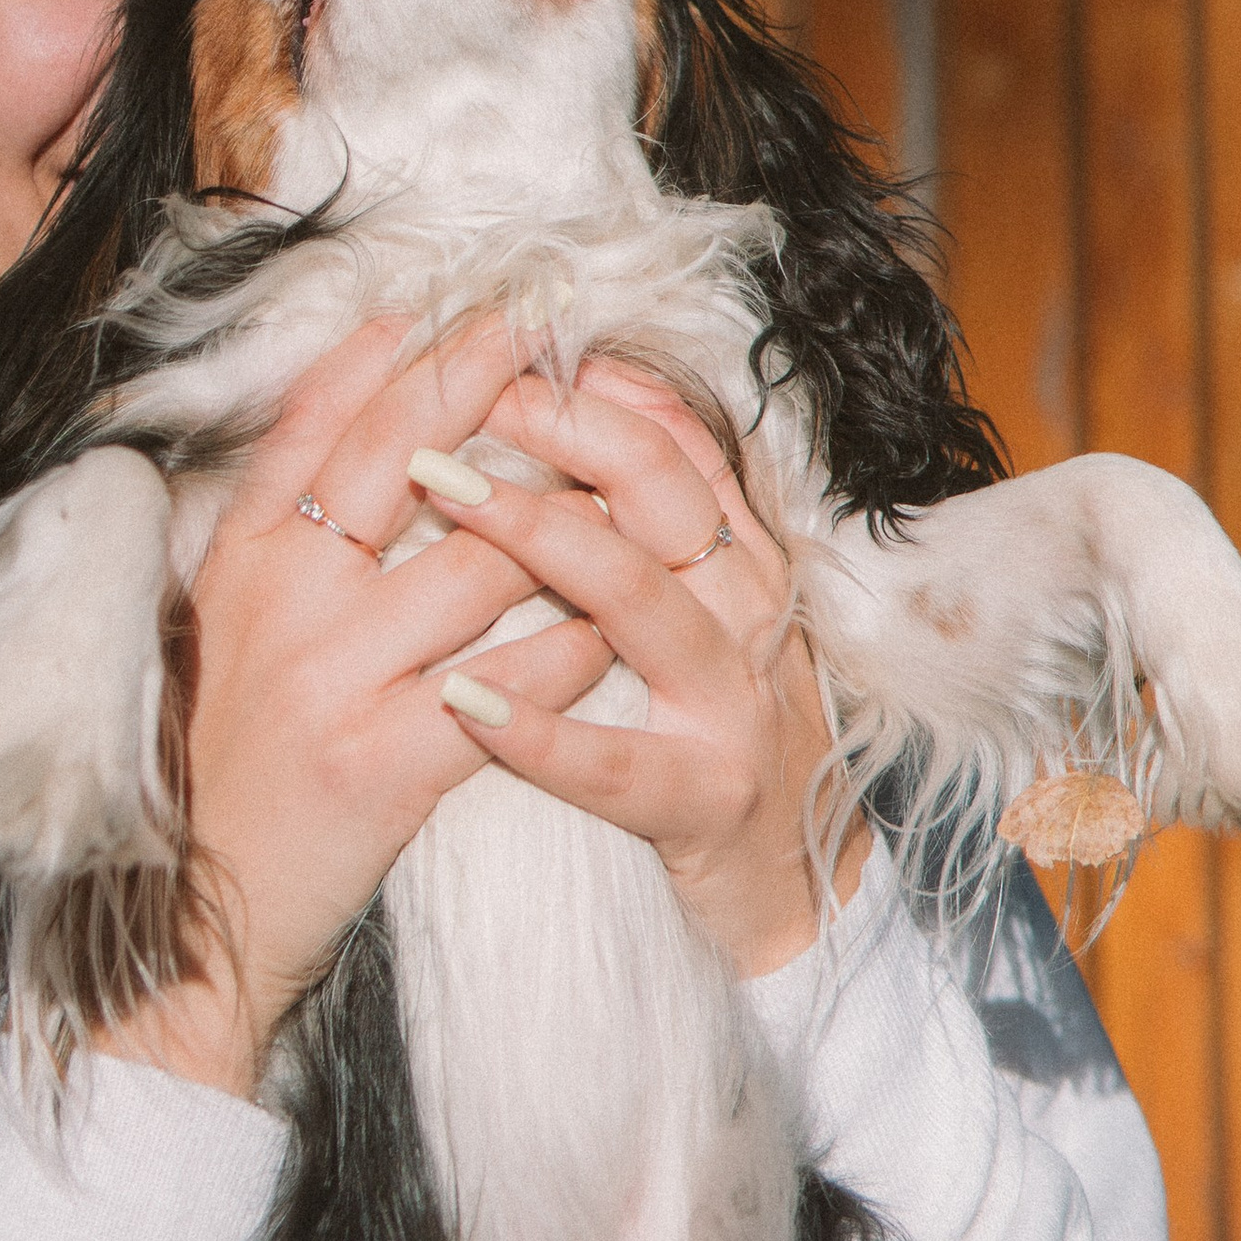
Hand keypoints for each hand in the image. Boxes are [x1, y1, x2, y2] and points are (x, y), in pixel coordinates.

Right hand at [102, 314, 610, 1097]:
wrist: (192, 922)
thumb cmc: (223, 767)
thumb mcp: (226, 629)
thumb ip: (281, 537)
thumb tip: (348, 423)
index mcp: (239, 564)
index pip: (316, 429)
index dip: (382, 359)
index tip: (438, 304)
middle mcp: (285, 604)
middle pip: (399, 461)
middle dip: (479, 383)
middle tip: (540, 333)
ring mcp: (335, 680)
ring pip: (478, 564)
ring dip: (563, 518)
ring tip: (620, 478)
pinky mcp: (385, 764)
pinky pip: (506, 683)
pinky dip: (569, 647)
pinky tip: (613, 621)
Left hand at [423, 362, 867, 978]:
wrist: (795, 894)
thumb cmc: (718, 730)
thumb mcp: (705, 607)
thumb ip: (655, 515)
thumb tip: (593, 388)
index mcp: (742, 557)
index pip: (675, 439)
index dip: (587, 387)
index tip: (503, 346)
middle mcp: (748, 612)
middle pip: (661, 490)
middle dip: (559, 429)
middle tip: (459, 393)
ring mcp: (734, 704)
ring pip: (640, 599)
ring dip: (539, 535)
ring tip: (445, 491)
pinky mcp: (709, 799)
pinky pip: (618, 762)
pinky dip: (542, 731)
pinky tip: (465, 700)